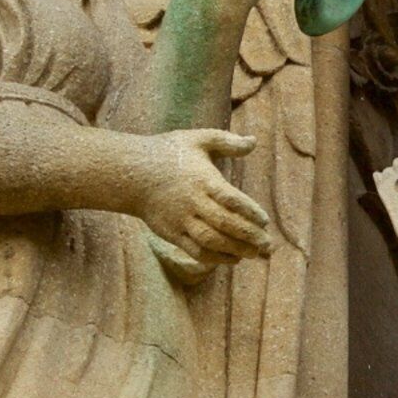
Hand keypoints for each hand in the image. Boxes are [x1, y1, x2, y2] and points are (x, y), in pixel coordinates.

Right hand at [133, 128, 275, 262]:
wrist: (130, 173)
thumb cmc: (168, 153)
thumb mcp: (197, 139)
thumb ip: (227, 141)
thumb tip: (254, 140)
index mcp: (202, 180)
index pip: (230, 199)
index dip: (249, 211)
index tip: (264, 220)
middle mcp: (192, 202)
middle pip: (224, 223)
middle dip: (248, 235)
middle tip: (267, 243)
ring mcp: (181, 220)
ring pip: (211, 241)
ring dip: (234, 250)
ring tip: (253, 254)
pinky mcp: (172, 233)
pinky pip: (195, 251)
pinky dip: (215, 258)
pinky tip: (232, 259)